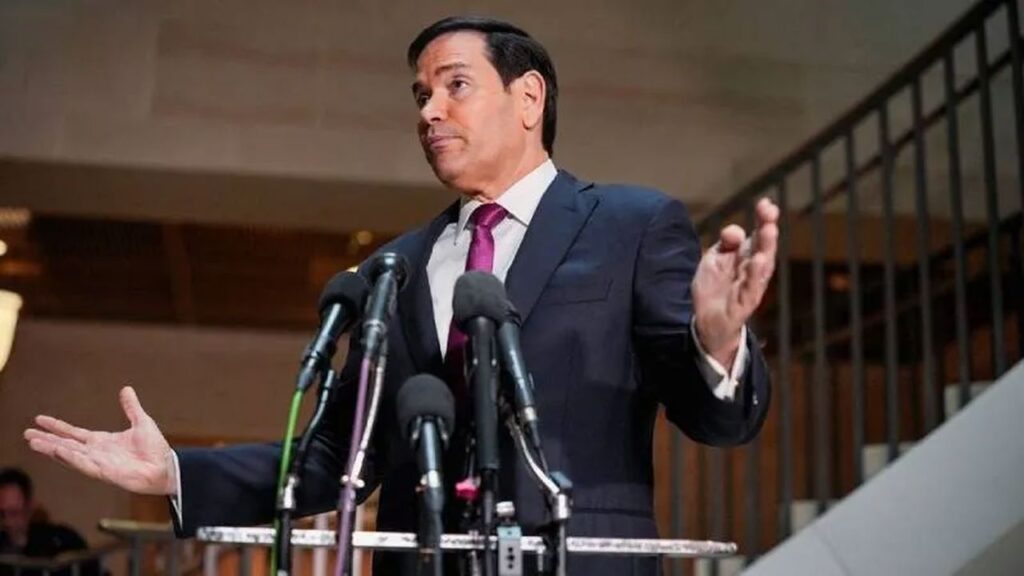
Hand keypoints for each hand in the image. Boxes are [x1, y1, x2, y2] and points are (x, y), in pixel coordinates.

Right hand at [24, 386, 175, 495]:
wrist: (166, 466)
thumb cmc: (155, 449)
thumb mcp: (141, 422)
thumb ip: (131, 407)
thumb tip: (126, 389)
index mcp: (102, 441)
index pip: (74, 433)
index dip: (57, 427)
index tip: (40, 420)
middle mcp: (96, 452)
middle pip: (66, 445)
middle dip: (47, 439)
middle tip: (27, 434)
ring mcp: (99, 463)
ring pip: (69, 455)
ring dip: (52, 449)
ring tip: (34, 442)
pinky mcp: (104, 472)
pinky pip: (84, 464)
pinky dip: (70, 458)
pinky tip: (57, 451)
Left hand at [692, 198, 779, 366]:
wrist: (708, 321)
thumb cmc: (715, 287)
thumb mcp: (715, 259)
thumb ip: (725, 243)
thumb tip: (735, 231)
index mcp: (746, 255)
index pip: (758, 234)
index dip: (763, 219)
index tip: (766, 203)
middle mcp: (753, 269)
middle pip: (763, 246)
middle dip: (767, 228)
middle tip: (769, 212)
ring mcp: (751, 285)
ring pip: (762, 265)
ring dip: (766, 247)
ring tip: (768, 230)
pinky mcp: (744, 303)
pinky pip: (751, 287)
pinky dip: (755, 274)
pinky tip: (757, 260)